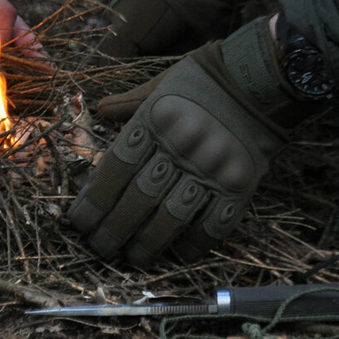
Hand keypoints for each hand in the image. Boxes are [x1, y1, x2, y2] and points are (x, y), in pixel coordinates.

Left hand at [69, 17, 314, 265]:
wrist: (260, 79)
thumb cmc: (201, 81)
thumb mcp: (160, 85)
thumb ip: (130, 103)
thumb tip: (100, 110)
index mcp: (153, 122)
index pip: (115, 169)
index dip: (95, 201)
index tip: (79, 222)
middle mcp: (179, 148)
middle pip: (139, 198)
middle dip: (114, 230)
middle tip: (101, 248)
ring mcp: (211, 168)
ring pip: (172, 216)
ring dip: (150, 243)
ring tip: (135, 258)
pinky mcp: (240, 184)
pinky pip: (215, 223)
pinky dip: (196, 243)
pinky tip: (180, 253)